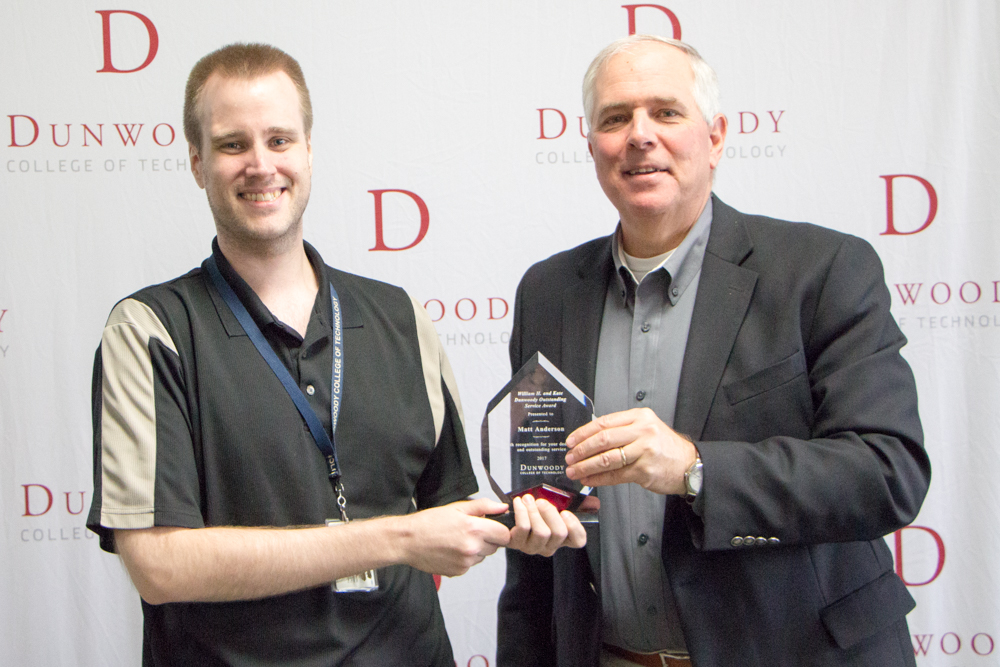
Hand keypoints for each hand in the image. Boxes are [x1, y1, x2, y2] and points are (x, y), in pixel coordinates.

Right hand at [400, 498, 510, 576]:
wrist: (408, 541)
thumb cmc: (429, 522)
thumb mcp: (457, 507)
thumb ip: (483, 506)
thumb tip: (501, 507)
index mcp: (474, 529)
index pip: (504, 535)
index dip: (500, 530)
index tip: (492, 527)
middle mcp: (472, 548)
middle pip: (496, 547)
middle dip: (488, 539)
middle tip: (470, 531)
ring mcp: (466, 562)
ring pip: (483, 556)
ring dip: (477, 549)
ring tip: (457, 540)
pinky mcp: (459, 572)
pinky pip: (471, 564)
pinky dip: (465, 558)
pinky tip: (451, 550)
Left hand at [506, 494, 586, 555]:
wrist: (508, 514)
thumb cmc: (534, 509)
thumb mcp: (556, 503)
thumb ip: (578, 503)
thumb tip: (595, 502)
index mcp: (561, 536)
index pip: (578, 540)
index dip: (574, 527)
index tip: (566, 512)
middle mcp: (548, 545)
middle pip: (559, 533)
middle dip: (550, 513)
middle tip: (541, 501)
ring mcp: (532, 546)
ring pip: (541, 532)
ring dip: (533, 511)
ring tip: (527, 500)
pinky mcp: (516, 543)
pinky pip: (521, 530)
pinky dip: (519, 513)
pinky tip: (518, 504)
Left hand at [564, 407, 696, 494]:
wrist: (689, 465)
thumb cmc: (665, 448)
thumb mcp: (647, 428)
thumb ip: (623, 429)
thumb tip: (590, 438)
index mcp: (639, 417)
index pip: (604, 422)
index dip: (583, 433)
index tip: (571, 441)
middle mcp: (642, 431)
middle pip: (603, 439)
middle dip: (581, 450)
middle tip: (569, 457)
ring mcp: (644, 451)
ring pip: (606, 459)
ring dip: (586, 466)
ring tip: (574, 471)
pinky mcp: (644, 470)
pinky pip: (615, 475)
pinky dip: (598, 479)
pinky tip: (589, 480)